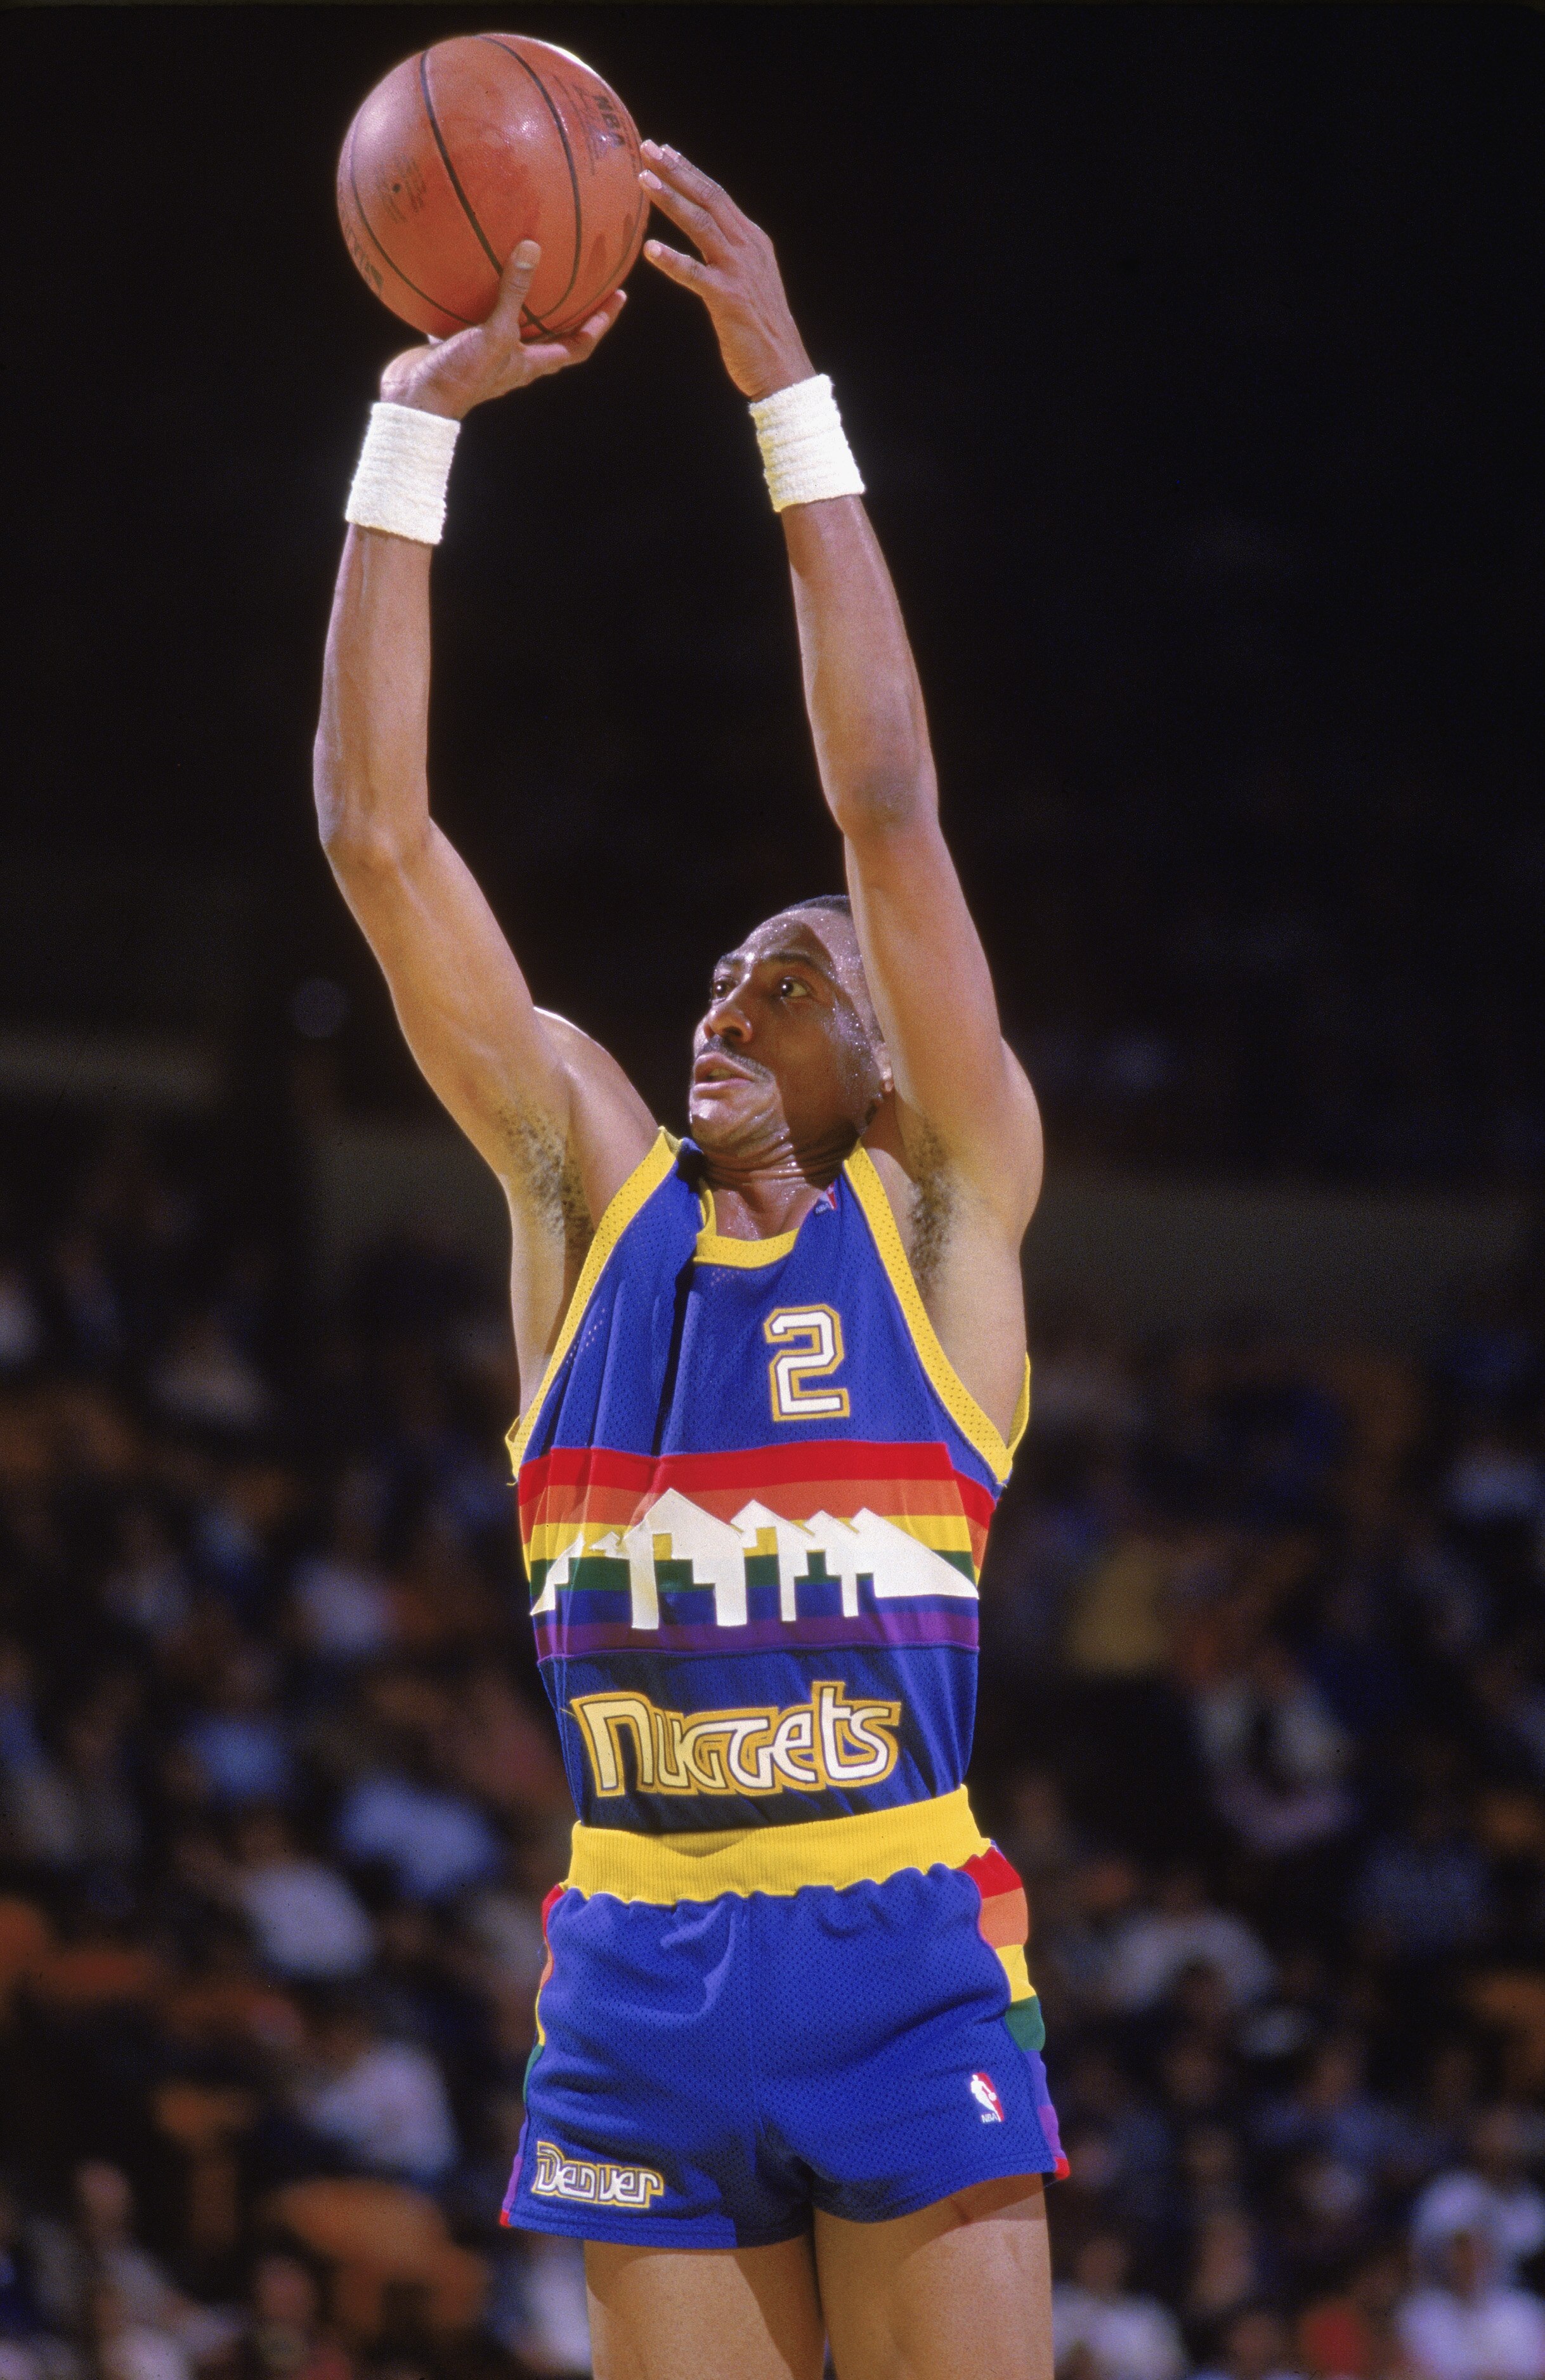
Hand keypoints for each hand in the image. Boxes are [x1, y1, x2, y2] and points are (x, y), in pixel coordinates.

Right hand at [378, 241, 625, 420]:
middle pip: (554, 333)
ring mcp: (488, 352)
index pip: (580, 344)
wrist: (413, 400)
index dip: (601, 322)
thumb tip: (533, 247)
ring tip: (533, 264)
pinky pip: (476, 312)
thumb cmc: (460, 376)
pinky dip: (478, 291)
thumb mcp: (493, 333)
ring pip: (515, 322)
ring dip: (525, 298)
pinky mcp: (461, 343)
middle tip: (586, 277)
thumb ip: (514, 293)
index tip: (619, 296)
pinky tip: (473, 265)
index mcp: (533, 363)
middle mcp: (516, 359)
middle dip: (571, 308)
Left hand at [640, 144, 813, 399]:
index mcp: (753, 240)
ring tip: (643, 182)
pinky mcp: (729, 299)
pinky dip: (673, 260)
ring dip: (671, 201)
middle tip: (647, 149)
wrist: (783, 368)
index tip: (664, 150)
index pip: (717, 195)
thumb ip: (729, 254)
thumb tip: (707, 236)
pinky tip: (650, 249)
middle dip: (677, 171)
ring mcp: (740, 272)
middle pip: (709, 199)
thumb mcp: (748, 280)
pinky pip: (695, 275)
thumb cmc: (759, 329)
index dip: (689, 170)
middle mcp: (748, 248)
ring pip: (702, 225)